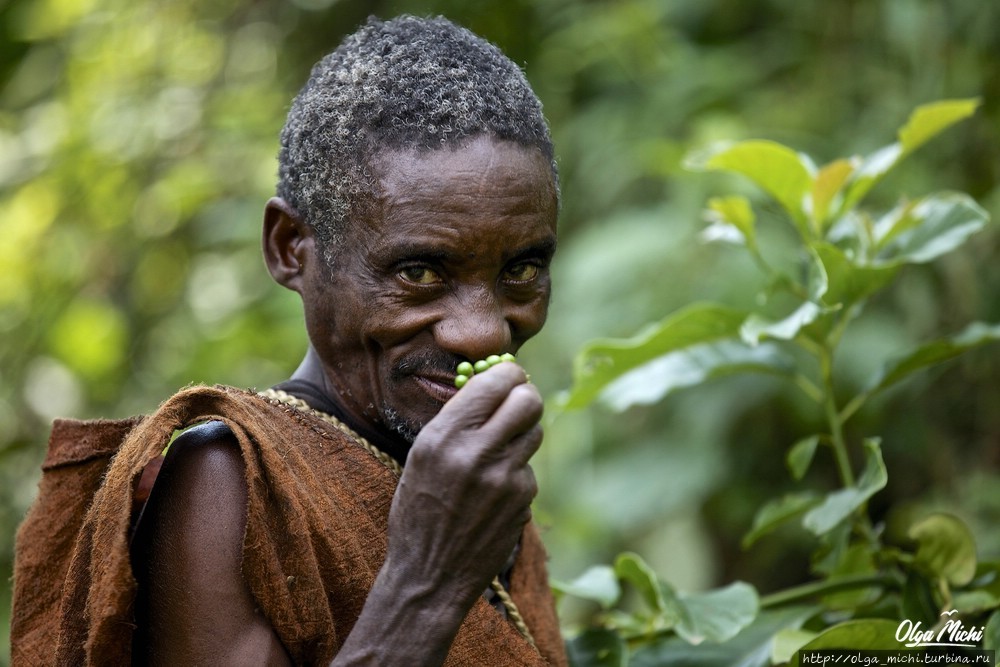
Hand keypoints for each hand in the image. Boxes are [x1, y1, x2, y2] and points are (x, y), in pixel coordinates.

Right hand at [385, 361, 541, 609]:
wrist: (429, 575)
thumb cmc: (418, 511)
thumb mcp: (421, 457)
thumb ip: (456, 420)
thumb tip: (492, 382)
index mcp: (443, 436)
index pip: (495, 382)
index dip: (508, 374)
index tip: (509, 376)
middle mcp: (476, 453)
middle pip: (529, 400)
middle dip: (525, 395)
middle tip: (517, 402)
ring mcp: (504, 478)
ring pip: (534, 432)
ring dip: (521, 434)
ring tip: (497, 451)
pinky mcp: (522, 500)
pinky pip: (529, 469)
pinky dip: (516, 473)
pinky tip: (494, 493)